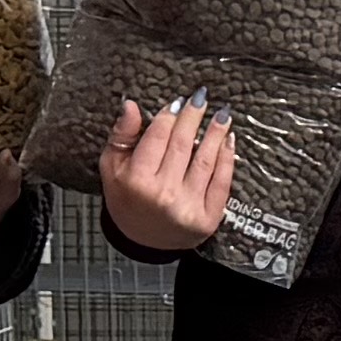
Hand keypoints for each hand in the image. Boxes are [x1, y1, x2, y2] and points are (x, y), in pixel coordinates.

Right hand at [97, 96, 236, 259]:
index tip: (179, 102)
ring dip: (215, 133)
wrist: (142, 243)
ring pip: (205, 160)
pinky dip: (227, 159)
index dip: (170, 116)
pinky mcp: (208, 219)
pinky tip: (228, 141)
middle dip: (194, 117)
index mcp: (137, 180)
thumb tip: (130, 105)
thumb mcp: (111, 168)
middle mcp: (163, 194)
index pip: (157, 137)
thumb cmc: (126, 200)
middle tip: (202, 98)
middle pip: (182, 144)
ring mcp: (188, 207)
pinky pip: (221, 182)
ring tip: (222, 114)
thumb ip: (121, 135)